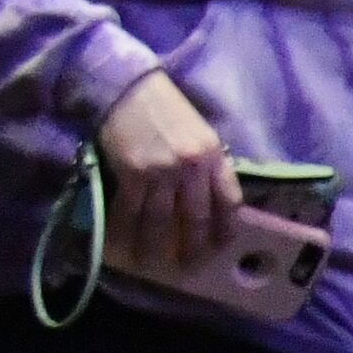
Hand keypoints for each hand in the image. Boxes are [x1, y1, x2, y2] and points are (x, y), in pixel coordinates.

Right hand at [97, 70, 240, 272]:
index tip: (217, 249)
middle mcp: (192, 167)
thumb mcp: (197, 131)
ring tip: (153, 266)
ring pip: (164, 223)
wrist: (124, 85)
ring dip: (158, 249)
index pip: (228, 203)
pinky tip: (125, 245)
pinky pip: (132, 212)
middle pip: (197, 220)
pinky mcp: (132, 172)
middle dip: (192, 249)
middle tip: (186, 268)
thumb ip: (205, 163)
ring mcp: (161, 172)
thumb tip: (205, 198)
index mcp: (213, 155)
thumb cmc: (162, 105)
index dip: (224, 231)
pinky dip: (128, 232)